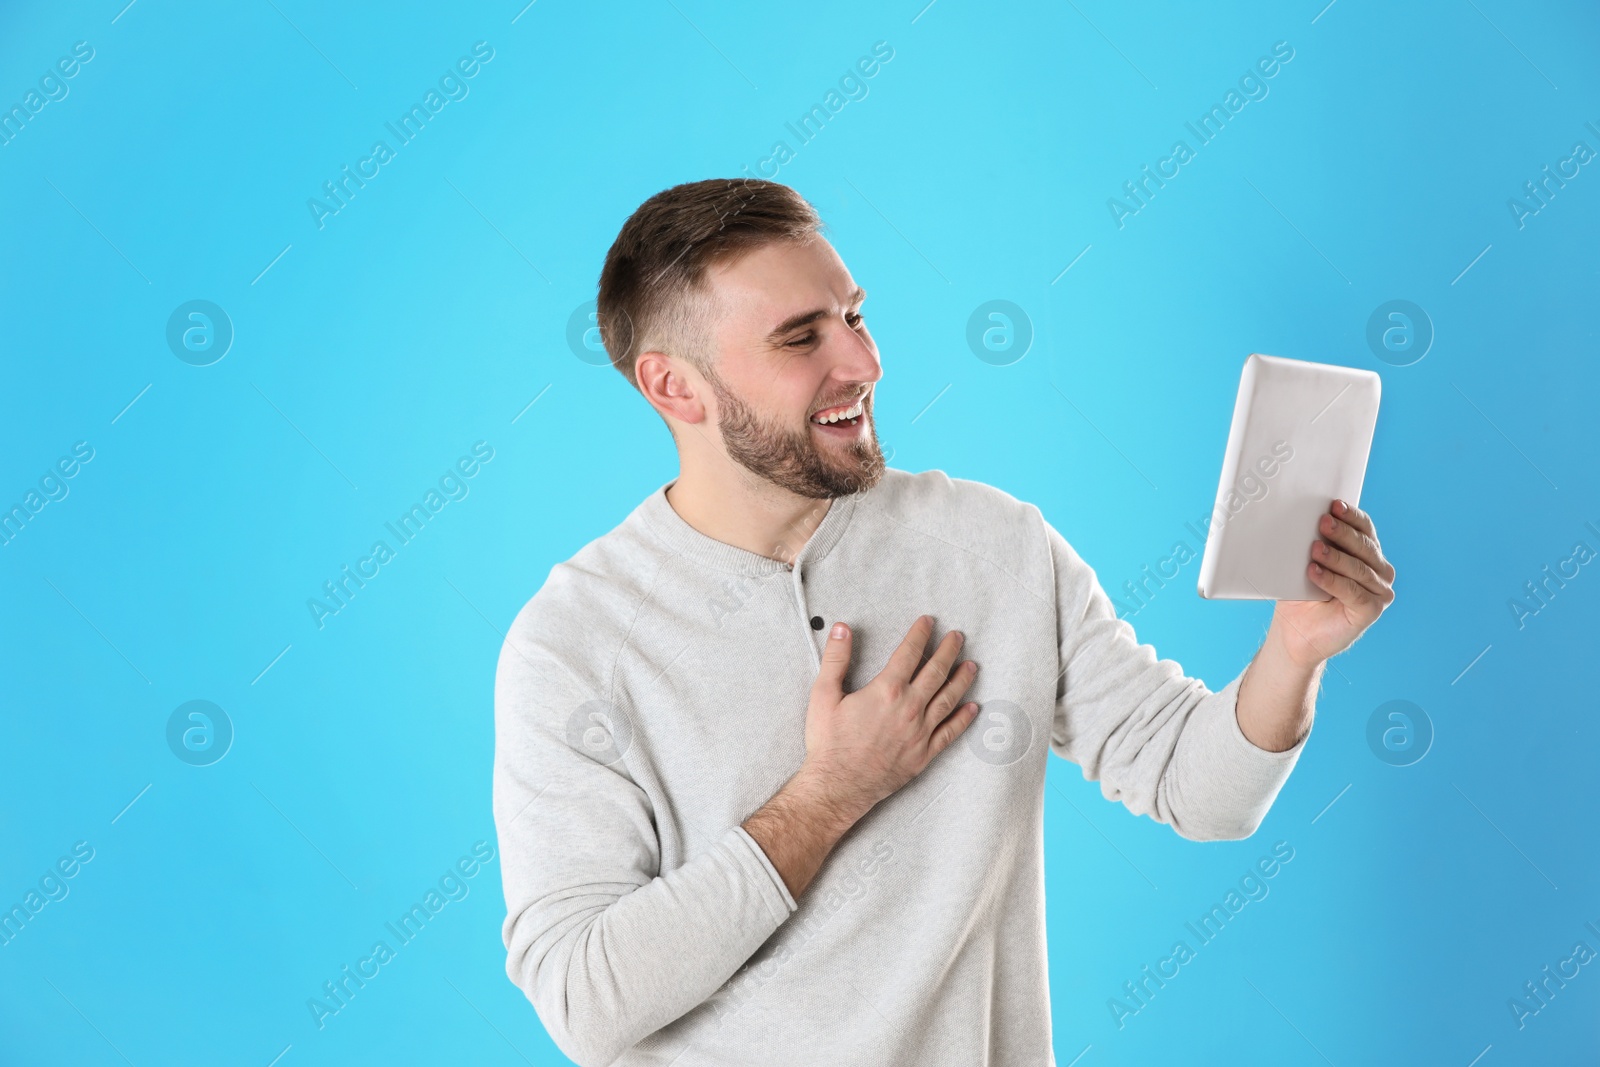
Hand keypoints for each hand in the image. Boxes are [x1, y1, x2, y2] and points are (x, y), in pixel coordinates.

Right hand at [801, 615, 979, 817]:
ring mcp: (920, 732)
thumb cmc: (829, 742)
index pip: (909, 653)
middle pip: (935, 672)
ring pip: (948, 699)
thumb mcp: (823, 695)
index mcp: (886, 690)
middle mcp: (909, 708)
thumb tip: (842, 628)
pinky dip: (963, 719)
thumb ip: (835, 659)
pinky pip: (950, 733)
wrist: (838, 785)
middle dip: (948, 651)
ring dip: (962, 680)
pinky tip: (973, 708)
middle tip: (958, 637)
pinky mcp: (923, 754)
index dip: (920, 634)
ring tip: (972, 666)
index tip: (929, 622)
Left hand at [1272, 499, 1395, 667]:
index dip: (1352, 516)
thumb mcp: (1307, 562)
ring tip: (1314, 549)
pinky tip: (1314, 572)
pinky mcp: (1371, 610)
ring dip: (1335, 557)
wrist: (1295, 631)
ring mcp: (1379, 591)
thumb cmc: (1301, 593)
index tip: (1334, 504)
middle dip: (1342, 533)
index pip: (1365, 529)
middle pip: (1364, 547)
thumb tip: (1301, 518)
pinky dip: (1332, 580)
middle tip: (1323, 522)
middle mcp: (1379, 571)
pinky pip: (1353, 591)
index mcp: (1367, 554)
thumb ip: (1314, 542)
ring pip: (1358, 569)